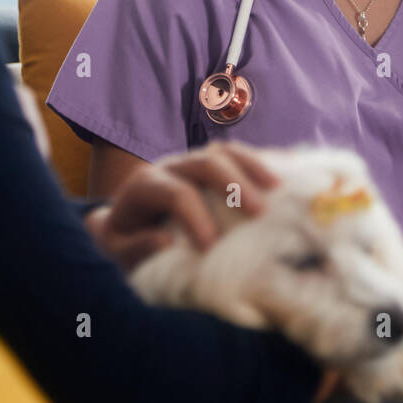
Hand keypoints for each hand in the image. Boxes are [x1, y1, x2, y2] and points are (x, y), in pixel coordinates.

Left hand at [84, 141, 281, 270]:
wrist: (125, 223)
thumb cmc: (126, 241)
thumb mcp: (117, 250)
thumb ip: (134, 248)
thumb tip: (164, 241)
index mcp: (145, 185)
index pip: (176, 193)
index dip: (195, 216)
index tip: (212, 246)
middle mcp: (171, 166)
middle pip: (206, 163)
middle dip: (235, 185)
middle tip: (260, 213)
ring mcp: (193, 161)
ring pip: (226, 151)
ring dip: (254, 167)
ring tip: (279, 189)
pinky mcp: (211, 165)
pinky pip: (240, 155)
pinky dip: (261, 162)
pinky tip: (285, 175)